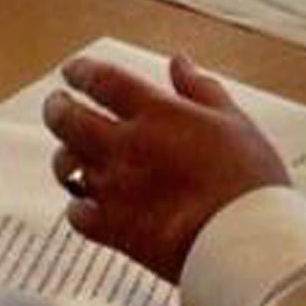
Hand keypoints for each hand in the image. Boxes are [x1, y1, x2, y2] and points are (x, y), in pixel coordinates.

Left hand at [42, 53, 288, 282]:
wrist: (244, 242)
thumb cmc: (248, 182)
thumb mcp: (234, 122)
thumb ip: (201, 89)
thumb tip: (179, 62)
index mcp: (157, 115)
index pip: (103, 82)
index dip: (81, 72)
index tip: (73, 70)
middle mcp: (126, 147)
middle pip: (69, 120)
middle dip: (56, 108)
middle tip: (56, 104)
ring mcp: (116, 190)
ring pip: (66, 166)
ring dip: (64, 156)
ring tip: (71, 154)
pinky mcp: (114, 230)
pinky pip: (77, 214)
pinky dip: (77, 205)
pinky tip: (87, 203)